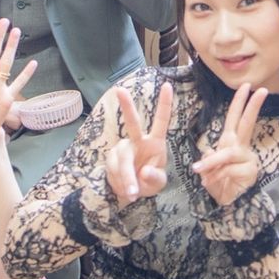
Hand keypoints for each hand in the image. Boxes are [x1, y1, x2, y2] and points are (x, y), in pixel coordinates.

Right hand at [105, 81, 173, 204]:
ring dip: (127, 179)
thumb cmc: (149, 181)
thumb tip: (144, 172)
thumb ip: (155, 178)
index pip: (161, 121)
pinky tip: (125, 188)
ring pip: (123, 161)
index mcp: (155, 142)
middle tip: (119, 90)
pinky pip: (114, 170)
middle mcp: (138, 140)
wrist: (131, 192)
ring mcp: (123, 147)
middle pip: (132, 122)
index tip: (166, 85)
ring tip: (132, 193)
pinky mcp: (112, 157)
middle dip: (126, 106)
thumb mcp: (158, 184)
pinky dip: (120, 183)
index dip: (164, 104)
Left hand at [191, 83, 267, 205]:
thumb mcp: (208, 169)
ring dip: (212, 162)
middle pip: (246, 123)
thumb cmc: (219, 185)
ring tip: (199, 170)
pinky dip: (216, 176)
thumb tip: (209, 152)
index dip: (239, 102)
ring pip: (227, 153)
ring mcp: (247, 158)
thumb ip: (209, 158)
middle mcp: (240, 147)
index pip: (235, 118)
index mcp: (230, 142)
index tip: (246, 86)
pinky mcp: (250, 171)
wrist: (229, 206)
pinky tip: (213, 183)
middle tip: (260, 90)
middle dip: (252, 106)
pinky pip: (229, 170)